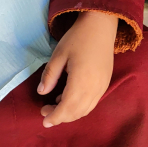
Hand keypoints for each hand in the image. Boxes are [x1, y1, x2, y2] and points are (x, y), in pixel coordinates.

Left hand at [38, 11, 117, 126]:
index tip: (43, 120)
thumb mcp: (59, 54)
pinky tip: (67, 97)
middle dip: (60, 116)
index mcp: (81, 81)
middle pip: (77, 112)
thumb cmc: (77, 38)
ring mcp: (102, 87)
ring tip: (54, 105)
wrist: (100, 26)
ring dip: (70, 112)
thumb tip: (42, 93)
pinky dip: (79, 106)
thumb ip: (50, 75)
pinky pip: (92, 102)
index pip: (67, 108)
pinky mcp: (105, 83)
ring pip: (85, 109)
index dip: (55, 117)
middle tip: (44, 111)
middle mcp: (94, 88)